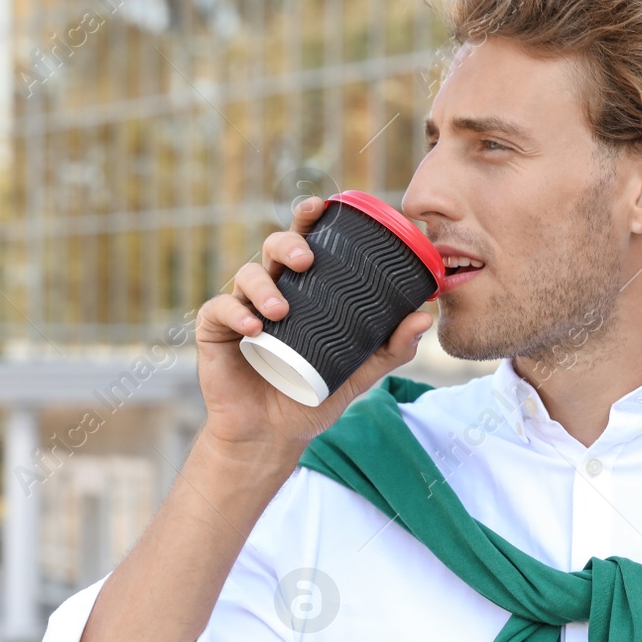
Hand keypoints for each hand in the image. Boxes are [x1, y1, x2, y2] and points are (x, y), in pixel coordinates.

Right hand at [192, 196, 433, 456]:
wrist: (274, 435)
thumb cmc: (314, 395)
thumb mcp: (361, 372)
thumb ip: (393, 347)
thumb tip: (425, 316)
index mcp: (303, 289)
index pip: (306, 243)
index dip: (308, 218)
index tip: (320, 206)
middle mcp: (272, 290)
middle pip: (274, 247)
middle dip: (289, 242)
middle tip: (305, 260)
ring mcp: (242, 307)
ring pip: (247, 274)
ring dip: (264, 285)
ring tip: (281, 311)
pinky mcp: (216, 331)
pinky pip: (222, 309)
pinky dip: (237, 313)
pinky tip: (254, 327)